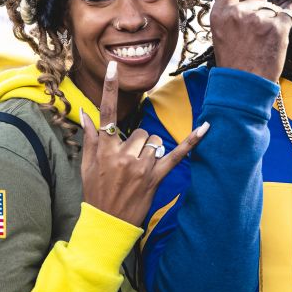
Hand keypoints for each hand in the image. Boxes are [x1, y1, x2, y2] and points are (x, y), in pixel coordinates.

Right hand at [81, 61, 208, 225]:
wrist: (107, 224)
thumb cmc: (96, 194)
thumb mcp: (87, 166)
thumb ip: (90, 137)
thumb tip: (84, 111)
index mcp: (105, 149)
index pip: (106, 113)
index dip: (110, 88)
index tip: (113, 67)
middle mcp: (123, 155)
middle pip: (140, 132)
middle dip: (138, 144)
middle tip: (129, 166)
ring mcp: (141, 166)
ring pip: (154, 142)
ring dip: (151, 151)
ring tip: (140, 172)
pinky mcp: (156, 177)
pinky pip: (177, 155)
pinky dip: (192, 141)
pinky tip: (207, 127)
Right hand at [209, 0, 291, 82]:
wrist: (243, 86)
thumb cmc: (234, 62)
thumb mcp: (223, 34)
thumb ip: (237, 14)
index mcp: (220, 12)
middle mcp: (238, 11)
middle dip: (261, 16)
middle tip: (253, 42)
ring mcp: (259, 18)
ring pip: (273, 10)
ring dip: (273, 25)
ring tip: (264, 46)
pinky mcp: (277, 27)